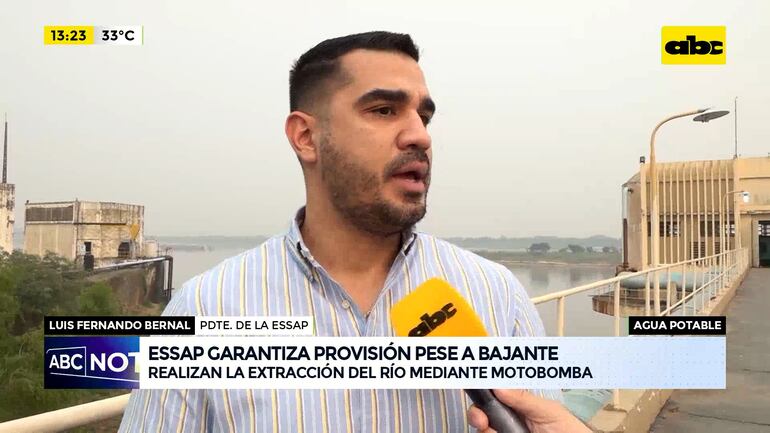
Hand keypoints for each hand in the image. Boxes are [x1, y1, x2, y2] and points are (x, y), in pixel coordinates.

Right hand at [467, 389, 591, 432]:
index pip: (494, 395)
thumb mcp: (548, 410)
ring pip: (483, 430)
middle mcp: (509, 421)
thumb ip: (524, 398)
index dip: (483, 392)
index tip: (475, 390)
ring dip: (483, 429)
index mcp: (518, 405)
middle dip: (476, 413)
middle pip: (482, 414)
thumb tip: (500, 386)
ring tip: (491, 431)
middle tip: (481, 419)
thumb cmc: (568, 429)